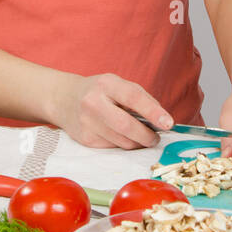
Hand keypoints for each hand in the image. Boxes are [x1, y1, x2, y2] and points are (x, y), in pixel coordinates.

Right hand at [53, 73, 172, 149]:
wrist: (63, 99)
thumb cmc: (99, 91)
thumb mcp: (117, 84)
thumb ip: (140, 98)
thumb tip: (162, 120)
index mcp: (106, 84)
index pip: (133, 97)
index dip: (153, 112)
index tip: (168, 123)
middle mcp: (93, 103)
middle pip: (127, 126)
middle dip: (147, 136)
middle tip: (155, 137)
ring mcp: (87, 123)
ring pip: (122, 142)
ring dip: (137, 143)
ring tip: (140, 137)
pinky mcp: (85, 140)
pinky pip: (112, 148)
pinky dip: (122, 145)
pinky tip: (120, 136)